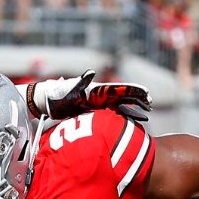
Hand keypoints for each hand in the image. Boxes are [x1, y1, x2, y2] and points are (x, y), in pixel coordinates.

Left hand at [30, 69, 151, 121]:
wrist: (48, 102)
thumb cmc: (59, 95)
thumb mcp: (71, 88)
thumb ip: (82, 82)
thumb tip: (91, 72)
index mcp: (99, 90)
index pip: (121, 89)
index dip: (134, 91)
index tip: (147, 94)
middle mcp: (101, 96)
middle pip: (124, 98)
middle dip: (138, 100)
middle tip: (150, 105)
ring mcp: (98, 105)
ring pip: (120, 107)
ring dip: (132, 110)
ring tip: (145, 116)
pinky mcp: (93, 114)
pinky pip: (111, 117)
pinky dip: (121, 120)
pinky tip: (129, 126)